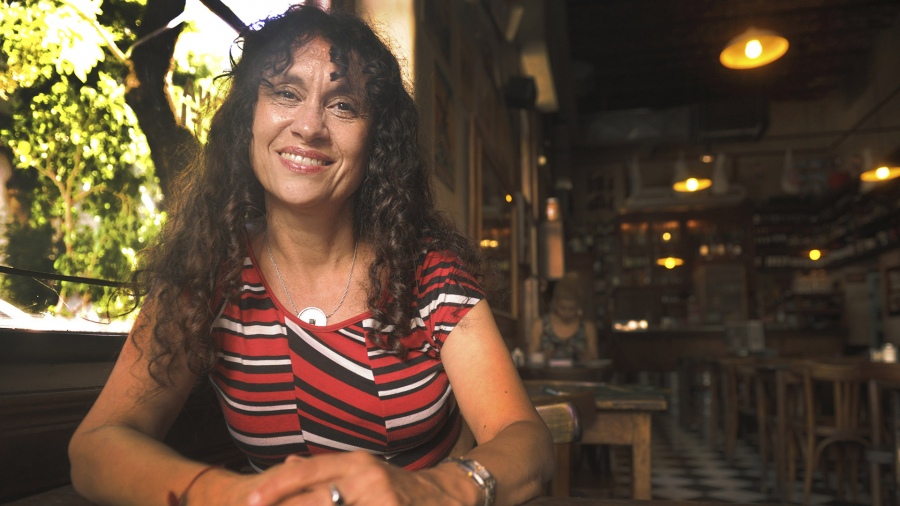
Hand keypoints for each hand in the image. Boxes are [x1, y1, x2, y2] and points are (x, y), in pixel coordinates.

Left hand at [201, 452, 476, 505]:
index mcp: (356, 463)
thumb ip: (325, 470)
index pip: (308, 470)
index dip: (278, 486)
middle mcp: (368, 478)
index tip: (251, 500)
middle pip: (318, 499)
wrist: (448, 496)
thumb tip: (287, 465)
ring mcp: (382, 501)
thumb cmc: (397, 486)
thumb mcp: (362, 470)